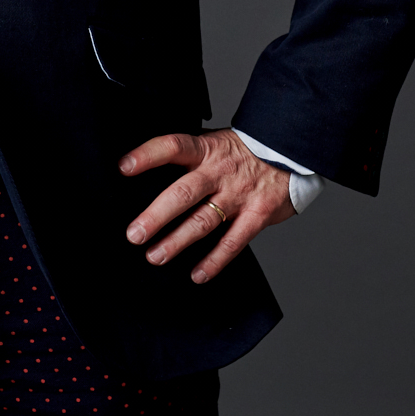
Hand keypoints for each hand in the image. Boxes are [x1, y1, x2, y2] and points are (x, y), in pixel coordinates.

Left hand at [119, 128, 293, 283]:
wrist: (290, 150)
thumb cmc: (243, 149)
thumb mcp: (215, 141)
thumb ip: (190, 155)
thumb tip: (151, 169)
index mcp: (206, 148)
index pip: (173, 146)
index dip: (148, 155)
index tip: (124, 167)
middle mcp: (220, 171)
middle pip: (184, 192)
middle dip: (156, 216)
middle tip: (134, 234)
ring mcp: (239, 194)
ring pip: (204, 221)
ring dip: (177, 241)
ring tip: (155, 256)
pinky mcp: (257, 215)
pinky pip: (233, 242)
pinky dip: (214, 261)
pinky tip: (197, 274)